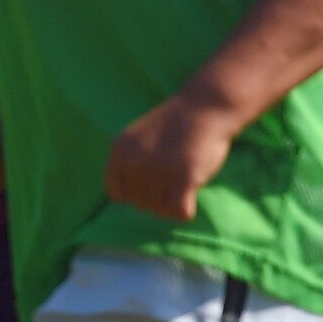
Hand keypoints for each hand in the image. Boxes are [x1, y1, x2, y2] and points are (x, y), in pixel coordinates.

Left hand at [105, 95, 235, 221]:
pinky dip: (186, 210)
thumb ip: (127, 163)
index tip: (151, 182)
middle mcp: (135, 162)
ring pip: (160, 210)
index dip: (134, 193)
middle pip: (140, 204)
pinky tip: (191, 194)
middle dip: (157, 196)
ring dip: (173, 202)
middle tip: (174, 177)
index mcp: (120, 152)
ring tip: (183, 181)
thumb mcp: (138, 139)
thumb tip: (126, 198)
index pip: (116, 194)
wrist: (205, 109)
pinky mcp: (184, 177)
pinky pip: (179, 212)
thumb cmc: (174, 127)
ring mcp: (159, 170)